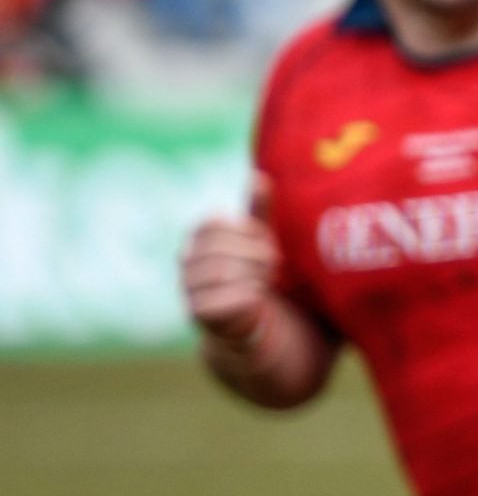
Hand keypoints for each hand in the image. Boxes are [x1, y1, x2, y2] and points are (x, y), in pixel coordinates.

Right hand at [180, 202, 280, 350]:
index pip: (217, 224)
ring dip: (255, 277)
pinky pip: (222, 301)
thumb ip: (258, 210)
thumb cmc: (255, 270)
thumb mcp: (260, 238)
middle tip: (274, 265)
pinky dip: (248, 298)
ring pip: (223, 274)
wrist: (253, 319)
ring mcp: (187, 286)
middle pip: (223, 250)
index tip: (266, 242)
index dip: (249, 233)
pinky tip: (259, 298)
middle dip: (257, 257)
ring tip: (267, 282)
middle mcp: (185, 258)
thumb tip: (258, 176)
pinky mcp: (196, 313)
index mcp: (198, 235)